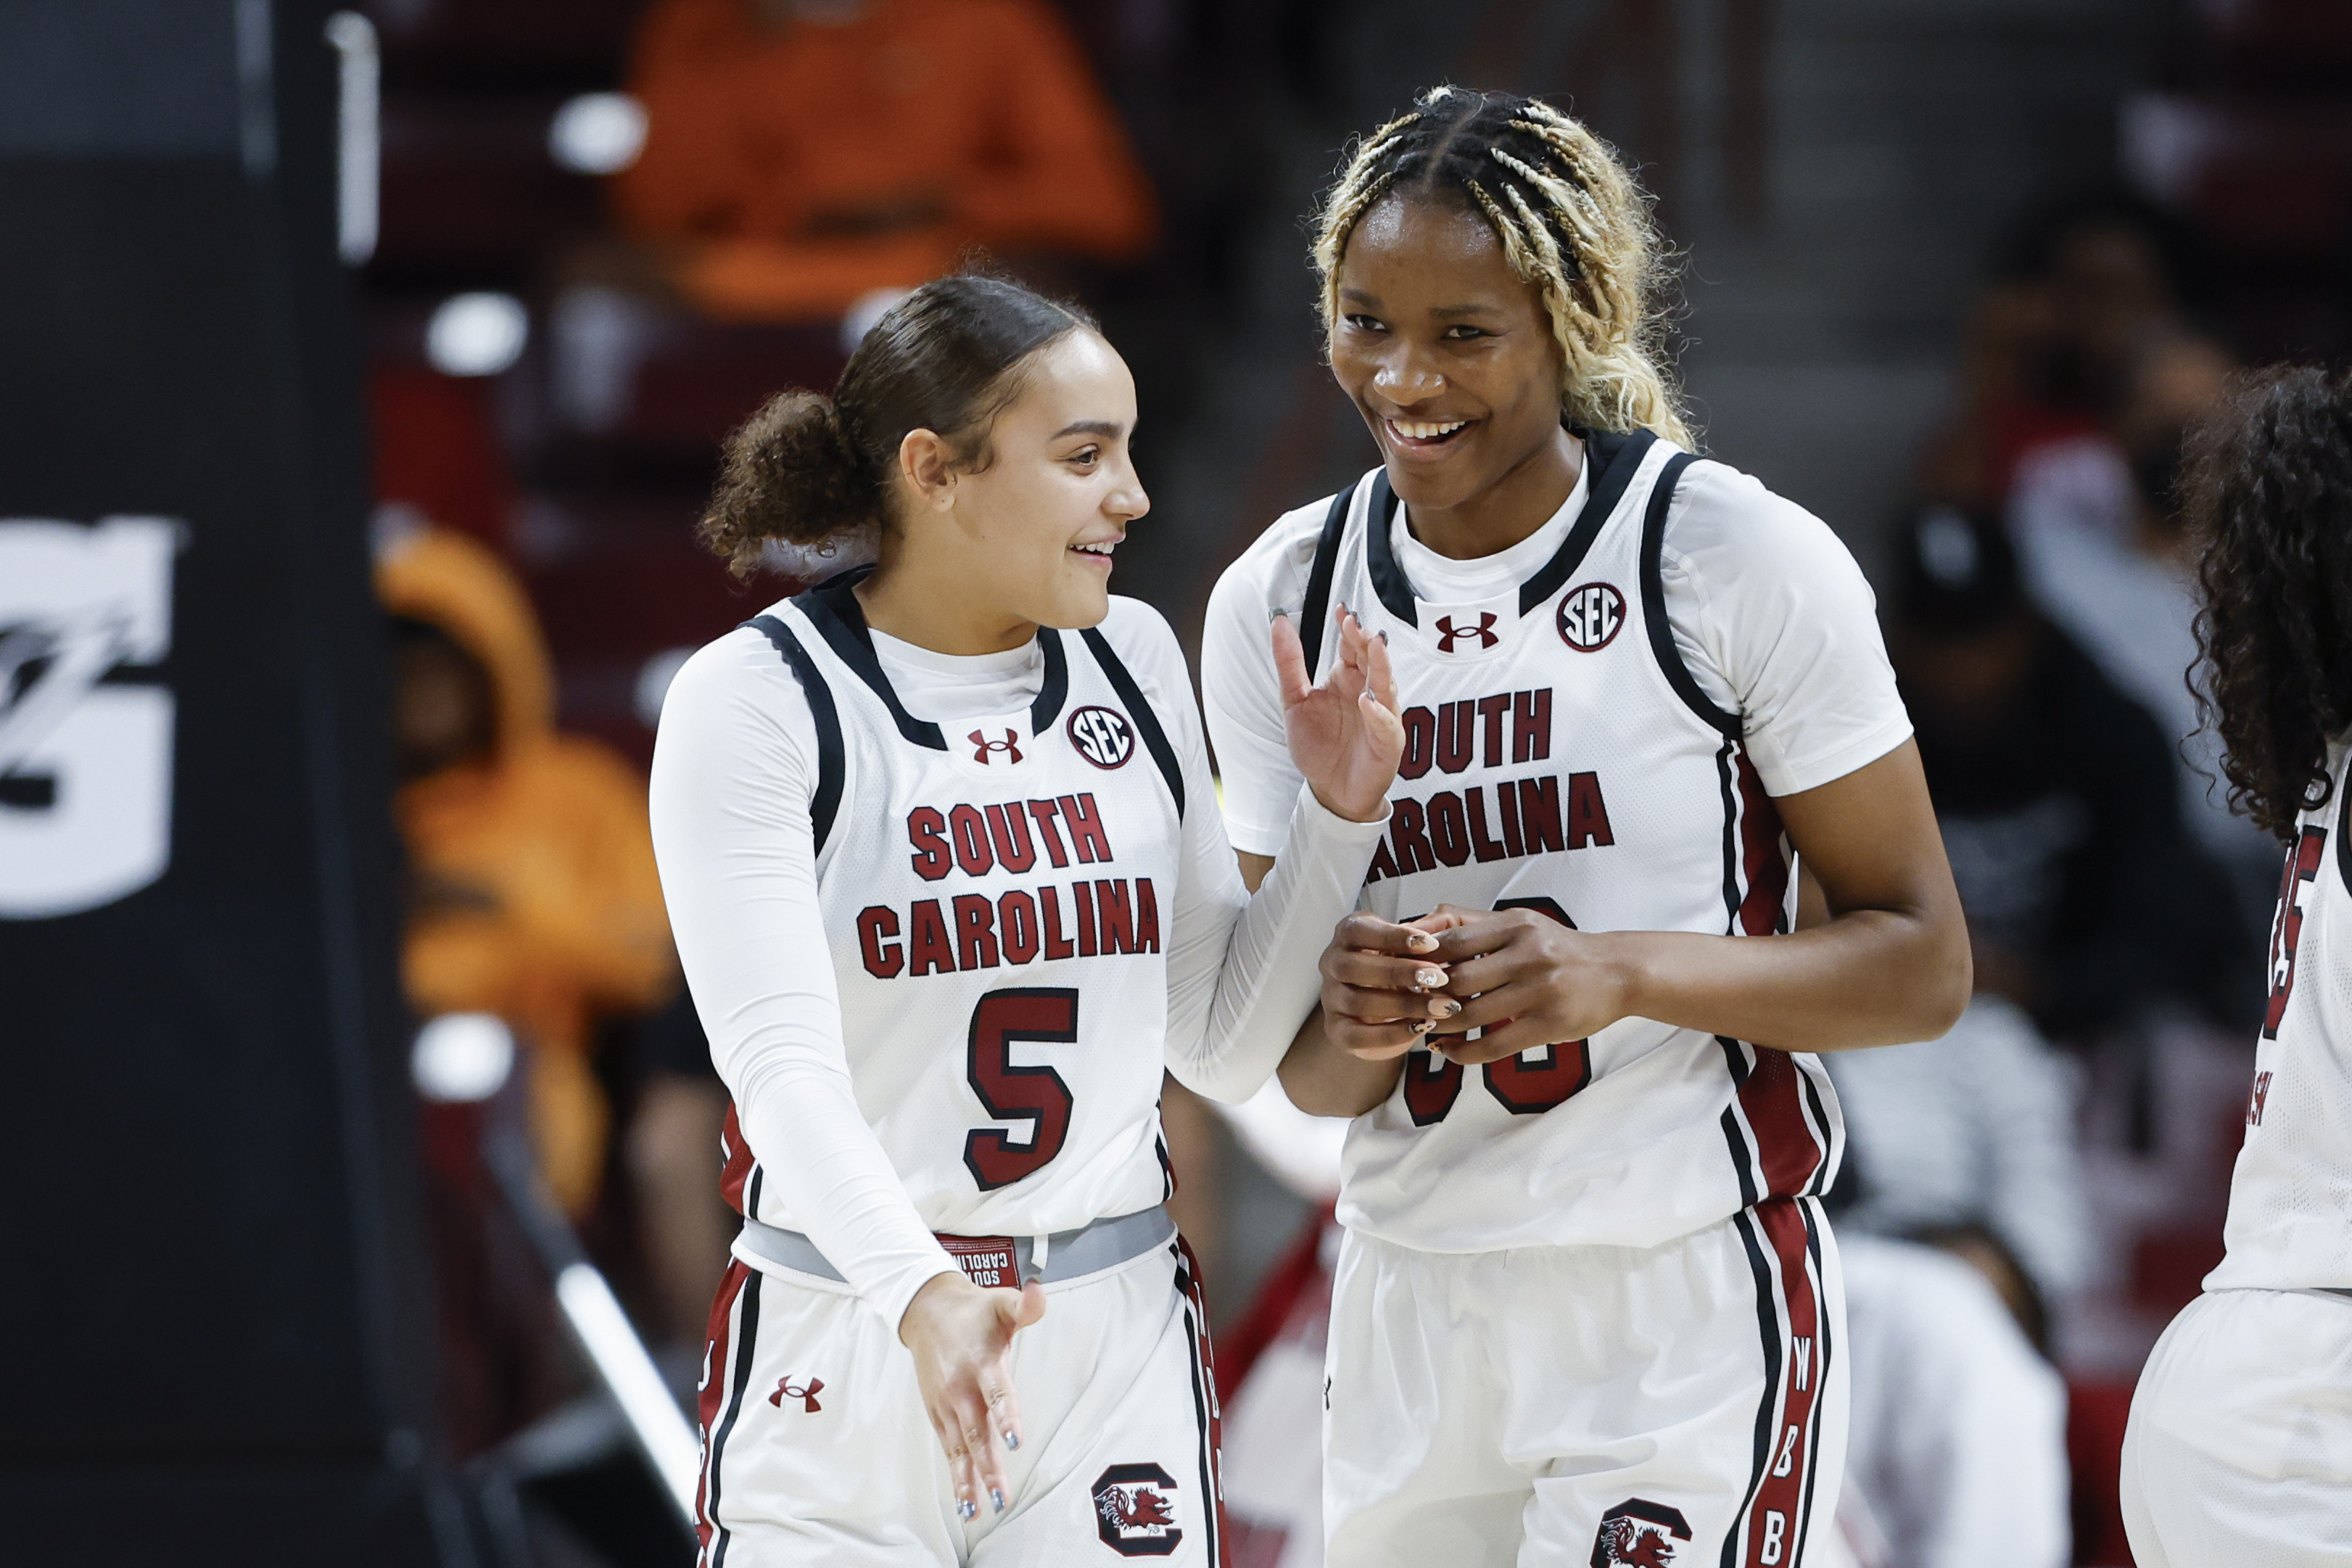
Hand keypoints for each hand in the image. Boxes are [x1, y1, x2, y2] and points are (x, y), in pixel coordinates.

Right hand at [899, 1271, 1046, 1519]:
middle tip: (1001, 1495)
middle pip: (977, 1431)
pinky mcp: (938, 1414)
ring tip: (979, 1509)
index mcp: (981, 1362)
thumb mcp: (1001, 1303)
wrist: (927, 1312)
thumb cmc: (973, 1313)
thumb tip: (1041, 1294)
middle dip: (989, 1465)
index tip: (1014, 1439)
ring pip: (961, 1448)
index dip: (1005, 1415)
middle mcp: (961, 1388)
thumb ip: (1025, 1306)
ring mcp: (947, 1404)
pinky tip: (967, 1503)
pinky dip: (957, 1477)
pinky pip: (950, 1450)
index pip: (996, 1392)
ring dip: (970, 1480)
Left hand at [1276, 606, 1401, 823]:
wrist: (1330, 789)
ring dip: (1380, 666)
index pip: (1351, 646)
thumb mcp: (1294, 700)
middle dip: (1366, 640)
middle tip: (1356, 623)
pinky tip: (1366, 702)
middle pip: (1371, 659)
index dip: (1348, 628)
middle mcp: (1368, 691)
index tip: (1341, 610)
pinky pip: (1385, 724)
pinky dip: (1378, 713)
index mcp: (1347, 678)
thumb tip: (1278, 620)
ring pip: (1385, 685)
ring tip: (1373, 647)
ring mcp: (1382, 716)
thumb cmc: (1318, 744)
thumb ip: (1289, 662)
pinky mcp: (1387, 743)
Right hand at [1318, 909, 1472, 1058]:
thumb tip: (1442, 924)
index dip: (1393, 936)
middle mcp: (1331, 964)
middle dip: (1399, 972)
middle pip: (1352, 967)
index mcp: (1346, 935)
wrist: (1380, 1011)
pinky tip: (1423, 1026)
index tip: (1431, 944)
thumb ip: (1424, 934)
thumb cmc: (1396, 969)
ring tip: (1441, 1006)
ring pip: (1357, 1002)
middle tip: (1439, 978)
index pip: (1358, 930)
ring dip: (1404, 1005)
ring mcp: (1330, 999)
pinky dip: (1393, 1033)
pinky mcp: (1336, 1031)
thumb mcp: (1409, 946)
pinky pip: (1358, 1035)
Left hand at [1423, 903, 1633, 1064]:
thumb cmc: (1556, 948)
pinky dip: (1466, 1053)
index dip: (1425, 960)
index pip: (1456, 941)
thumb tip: (1414, 929)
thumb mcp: (1519, 923)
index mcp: (1517, 924)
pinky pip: (1496, 1044)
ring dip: (1443, 1027)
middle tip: (1412, 1007)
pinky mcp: (1550, 1024)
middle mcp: (1529, 953)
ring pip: (1474, 1014)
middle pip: (1460, 979)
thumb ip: (1469, 924)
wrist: (1617, 971)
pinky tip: (1451, 1053)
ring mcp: (1541, 990)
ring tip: (1428, 1031)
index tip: (1408, 975)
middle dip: (1429, 997)